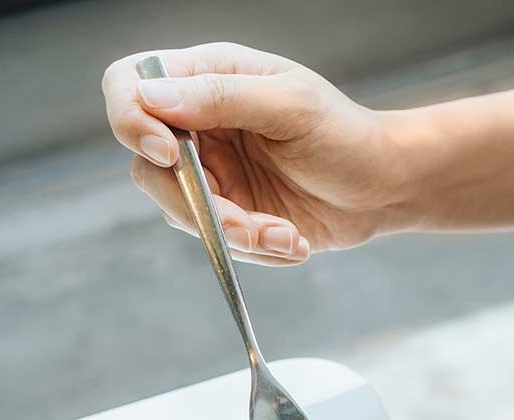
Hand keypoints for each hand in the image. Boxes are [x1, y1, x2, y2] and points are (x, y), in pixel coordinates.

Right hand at [102, 43, 406, 265]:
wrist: (384, 187)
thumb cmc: (345, 134)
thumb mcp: (290, 105)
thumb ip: (222, 97)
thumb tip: (152, 97)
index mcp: (208, 77)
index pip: (130, 85)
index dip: (130, 118)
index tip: (167, 152)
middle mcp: (199, 123)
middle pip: (145, 162)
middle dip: (193, 201)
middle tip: (241, 222)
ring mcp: (210, 172)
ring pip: (178, 209)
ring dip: (232, 232)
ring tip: (283, 234)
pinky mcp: (228, 213)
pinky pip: (216, 241)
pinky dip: (255, 248)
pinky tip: (294, 240)